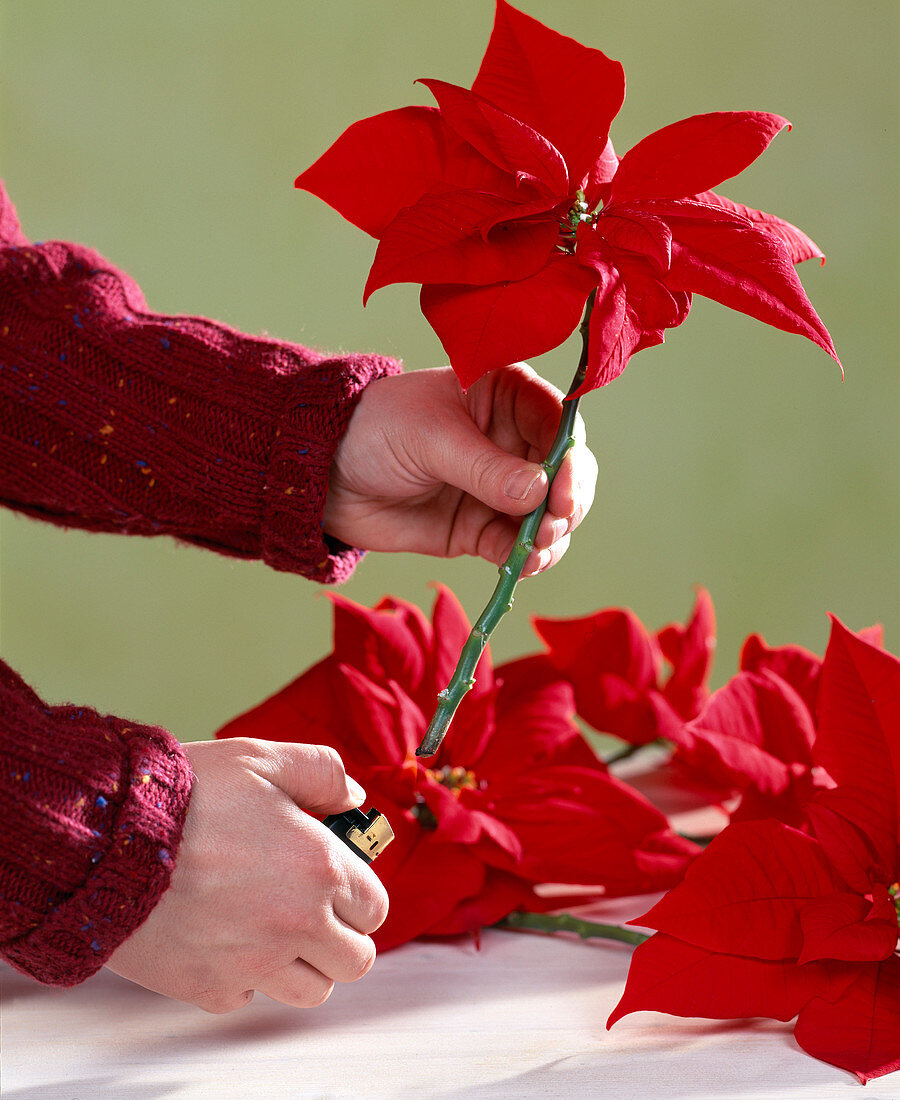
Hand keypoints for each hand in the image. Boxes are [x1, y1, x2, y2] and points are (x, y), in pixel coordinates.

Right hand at [105, 738, 387, 1012]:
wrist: (107, 836)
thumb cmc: (188, 793)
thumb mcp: (262, 758)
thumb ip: (322, 772)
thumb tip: (353, 798)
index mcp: (320, 867)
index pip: (375, 906)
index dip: (359, 892)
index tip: (336, 880)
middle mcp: (297, 923)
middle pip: (356, 959)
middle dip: (342, 934)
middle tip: (313, 909)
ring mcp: (255, 962)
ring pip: (313, 990)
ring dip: (304, 964)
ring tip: (274, 928)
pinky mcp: (211, 987)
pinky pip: (248, 996)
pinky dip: (244, 976)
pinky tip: (223, 936)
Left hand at [324, 363, 596, 574]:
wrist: (326, 476)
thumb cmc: (375, 430)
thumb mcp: (430, 438)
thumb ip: (483, 467)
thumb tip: (537, 493)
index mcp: (507, 395)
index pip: (559, 422)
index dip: (570, 457)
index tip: (561, 491)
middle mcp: (515, 440)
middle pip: (567, 472)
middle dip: (568, 501)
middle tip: (552, 524)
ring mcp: (503, 487)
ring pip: (552, 514)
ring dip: (554, 534)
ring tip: (535, 547)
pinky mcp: (485, 528)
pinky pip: (522, 546)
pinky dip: (530, 557)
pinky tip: (523, 562)